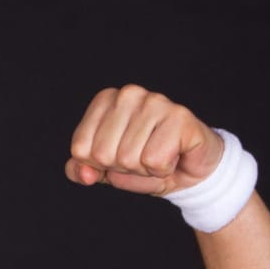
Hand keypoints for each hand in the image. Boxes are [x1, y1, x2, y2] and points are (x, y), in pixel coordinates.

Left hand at [66, 85, 221, 195]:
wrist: (189, 170)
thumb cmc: (145, 163)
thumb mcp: (105, 170)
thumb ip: (81, 171)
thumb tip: (84, 174)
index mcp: (105, 100)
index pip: (80, 148)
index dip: (100, 165)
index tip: (120, 157)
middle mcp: (128, 94)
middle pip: (103, 154)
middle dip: (122, 168)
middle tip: (142, 159)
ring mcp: (155, 102)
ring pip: (129, 159)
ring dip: (144, 170)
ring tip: (158, 157)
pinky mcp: (179, 117)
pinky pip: (154, 161)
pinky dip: (162, 170)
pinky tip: (173, 156)